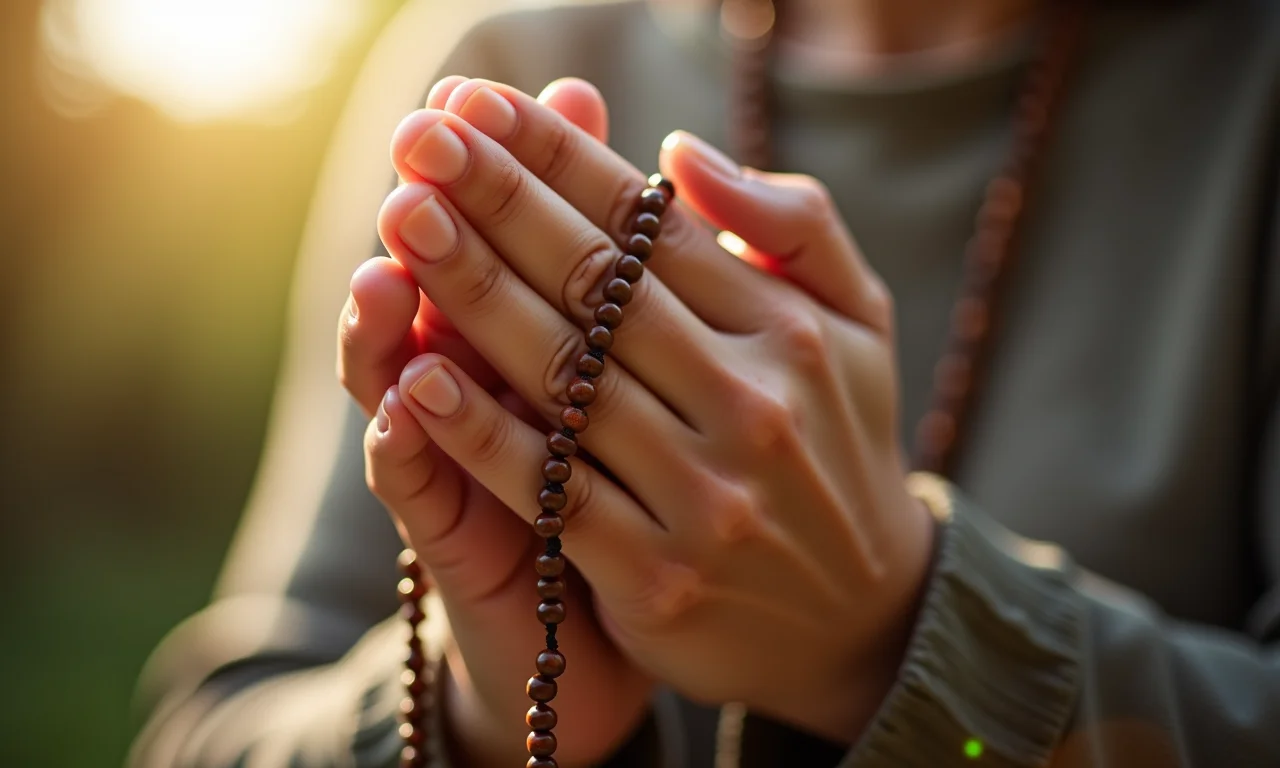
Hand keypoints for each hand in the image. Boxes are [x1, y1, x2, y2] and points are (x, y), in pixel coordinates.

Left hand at [374, 76, 935, 748]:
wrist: (863, 615)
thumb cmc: (840, 442)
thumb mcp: (857, 322)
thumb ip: (793, 225)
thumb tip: (681, 153)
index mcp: (789, 331)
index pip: (652, 224)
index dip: (558, 156)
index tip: (481, 105)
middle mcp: (750, 405)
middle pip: (599, 286)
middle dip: (499, 200)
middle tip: (422, 136)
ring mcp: (703, 496)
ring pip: (565, 378)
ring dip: (473, 292)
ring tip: (403, 219)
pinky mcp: (656, 578)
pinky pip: (552, 491)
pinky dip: (483, 433)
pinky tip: (418, 374)